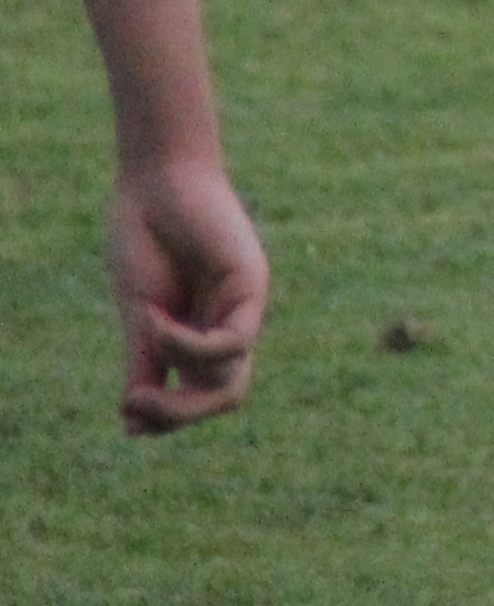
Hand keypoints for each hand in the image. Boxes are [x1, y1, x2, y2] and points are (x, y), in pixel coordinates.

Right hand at [108, 159, 267, 434]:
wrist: (157, 184)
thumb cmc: (146, 242)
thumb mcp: (141, 314)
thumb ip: (145, 364)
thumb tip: (134, 421)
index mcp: (201, 336)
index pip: (202, 396)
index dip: (170, 419)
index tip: (128, 419)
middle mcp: (228, 327)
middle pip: (224, 398)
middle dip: (179, 416)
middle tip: (134, 406)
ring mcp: (243, 309)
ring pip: (231, 381)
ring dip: (182, 391)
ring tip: (142, 367)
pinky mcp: (252, 287)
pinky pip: (232, 342)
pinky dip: (189, 345)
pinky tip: (156, 320)